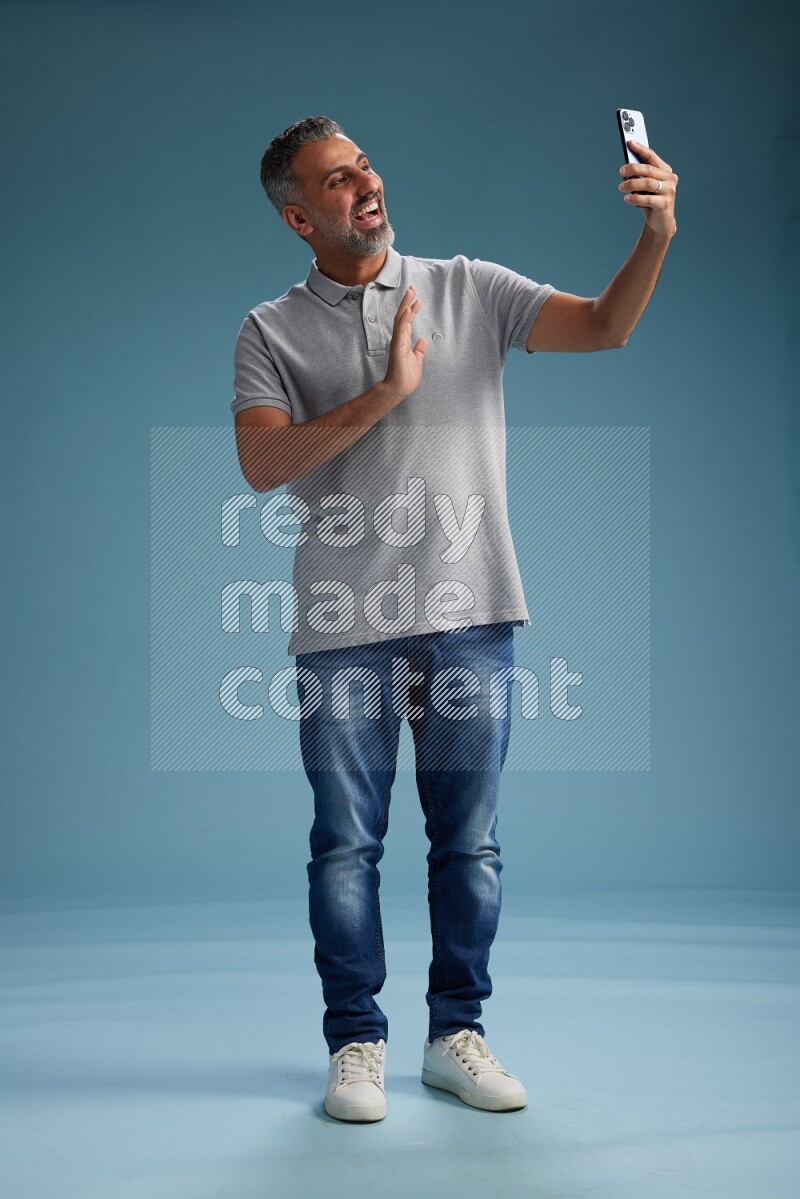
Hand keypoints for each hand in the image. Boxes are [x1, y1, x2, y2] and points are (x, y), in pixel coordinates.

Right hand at [383, 284, 427, 400]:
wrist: (399, 389)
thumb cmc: (406, 377)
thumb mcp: (417, 361)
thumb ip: (419, 350)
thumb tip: (423, 341)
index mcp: (404, 341)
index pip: (408, 321)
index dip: (412, 309)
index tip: (417, 299)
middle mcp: (399, 339)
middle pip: (403, 316)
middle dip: (407, 302)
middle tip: (412, 288)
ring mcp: (397, 342)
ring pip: (401, 319)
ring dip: (405, 305)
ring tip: (410, 292)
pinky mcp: (397, 347)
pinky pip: (401, 331)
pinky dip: (404, 319)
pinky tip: (407, 309)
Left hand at [619, 141, 677, 239]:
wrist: (660, 223)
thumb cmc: (651, 202)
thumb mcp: (644, 187)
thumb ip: (639, 177)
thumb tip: (626, 169)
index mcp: (665, 171)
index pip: (652, 157)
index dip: (641, 149)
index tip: (630, 143)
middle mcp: (670, 179)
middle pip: (648, 169)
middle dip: (633, 168)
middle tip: (621, 171)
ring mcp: (669, 191)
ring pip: (647, 183)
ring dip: (631, 184)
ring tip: (621, 187)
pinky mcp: (665, 204)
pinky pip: (647, 198)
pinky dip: (635, 198)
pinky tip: (627, 198)